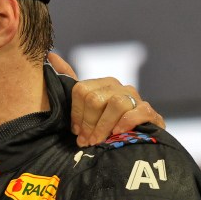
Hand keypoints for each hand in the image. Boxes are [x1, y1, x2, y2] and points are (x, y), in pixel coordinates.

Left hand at [49, 52, 165, 146]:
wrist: (136, 143)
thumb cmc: (105, 126)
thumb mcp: (85, 107)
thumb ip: (70, 82)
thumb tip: (51, 56)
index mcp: (101, 85)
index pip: (80, 90)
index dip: (76, 114)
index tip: (75, 132)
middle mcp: (118, 87)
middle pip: (95, 98)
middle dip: (88, 123)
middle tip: (86, 141)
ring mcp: (135, 98)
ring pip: (116, 104)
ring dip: (104, 127)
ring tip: (98, 142)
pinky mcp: (150, 112)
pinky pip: (138, 111)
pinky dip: (126, 123)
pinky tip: (118, 133)